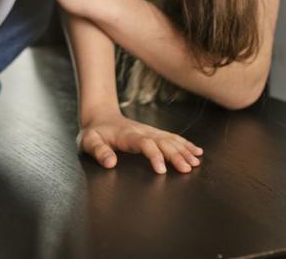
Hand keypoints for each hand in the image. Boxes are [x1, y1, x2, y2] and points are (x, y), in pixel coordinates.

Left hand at [78, 107, 202, 174]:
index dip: (154, 155)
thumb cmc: (94, 133)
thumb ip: (98, 151)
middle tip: (188, 168)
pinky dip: (185, 144)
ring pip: (171, 139)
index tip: (162, 170)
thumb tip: (110, 163)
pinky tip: (197, 151)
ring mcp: (150, 131)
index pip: (144, 144)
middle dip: (176, 155)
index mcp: (128, 135)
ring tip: (196, 162)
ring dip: (184, 150)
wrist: (100, 116)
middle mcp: (142, 131)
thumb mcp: (89, 141)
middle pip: (162, 142)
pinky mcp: (154, 133)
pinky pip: (172, 138)